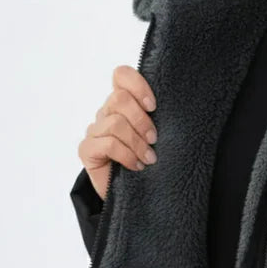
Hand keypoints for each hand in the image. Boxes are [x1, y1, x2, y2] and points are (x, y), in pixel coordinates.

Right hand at [78, 65, 158, 201]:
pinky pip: (107, 143)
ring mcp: (94, 130)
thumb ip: (157, 118)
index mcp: (123, 103)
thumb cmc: (148, 158)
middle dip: (141, 120)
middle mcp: (106, 112)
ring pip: (115, 122)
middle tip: (154, 139)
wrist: (134, 193)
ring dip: (136, 142)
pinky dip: (126, 155)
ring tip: (149, 158)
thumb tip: (179, 106)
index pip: (121, 75)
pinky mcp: (87, 149)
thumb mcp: (156, 135)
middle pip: (118, 98)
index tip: (154, 106)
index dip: (137, 85)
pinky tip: (136, 166)